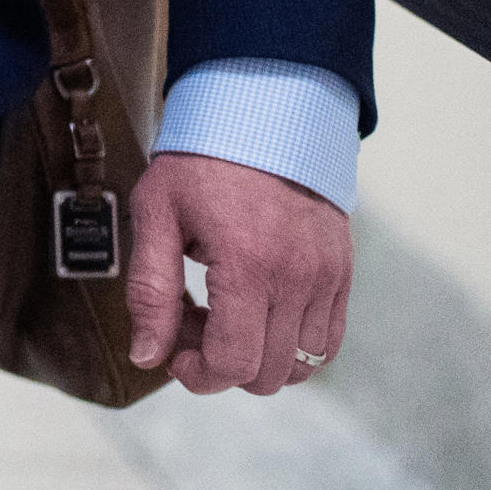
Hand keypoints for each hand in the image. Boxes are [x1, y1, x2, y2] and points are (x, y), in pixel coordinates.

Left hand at [126, 149, 350, 393]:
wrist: (263, 114)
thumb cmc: (202, 158)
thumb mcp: (156, 212)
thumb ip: (150, 289)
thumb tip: (147, 354)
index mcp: (249, 264)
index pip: (233, 362)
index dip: (198, 375)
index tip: (174, 355)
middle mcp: (298, 278)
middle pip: (268, 374)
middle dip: (222, 365)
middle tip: (193, 322)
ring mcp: (327, 278)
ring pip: (302, 365)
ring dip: (259, 357)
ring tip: (225, 313)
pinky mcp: (342, 273)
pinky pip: (327, 340)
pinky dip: (293, 345)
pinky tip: (259, 313)